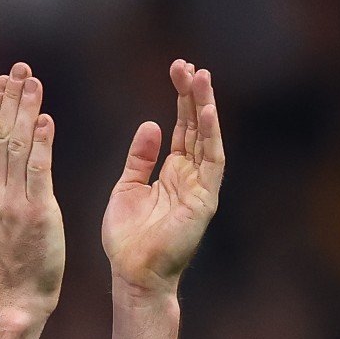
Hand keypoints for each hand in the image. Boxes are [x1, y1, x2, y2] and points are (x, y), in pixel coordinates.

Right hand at [0, 62, 65, 322]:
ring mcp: (12, 203)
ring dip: (25, 111)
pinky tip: (45, 119)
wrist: (16, 296)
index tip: (4, 81)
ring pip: (16, 147)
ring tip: (33, 82)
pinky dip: (40, 143)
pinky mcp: (36, 213)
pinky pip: (37, 171)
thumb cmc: (8, 262)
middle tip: (19, 69)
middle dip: (9, 100)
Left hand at [102, 60, 223, 298]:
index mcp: (173, 172)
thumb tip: (151, 125)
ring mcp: (201, 186)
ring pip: (208, 138)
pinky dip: (210, 135)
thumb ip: (140, 158)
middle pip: (197, 127)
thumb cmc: (128, 238)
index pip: (182, 128)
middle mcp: (191, 175)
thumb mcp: (127, 188)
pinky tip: (205, 111)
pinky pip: (212, 162)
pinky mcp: (205, 200)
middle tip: (187, 65)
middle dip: (193, 95)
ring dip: (205, 107)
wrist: (134, 272)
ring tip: (200, 76)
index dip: (181, 99)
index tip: (177, 71)